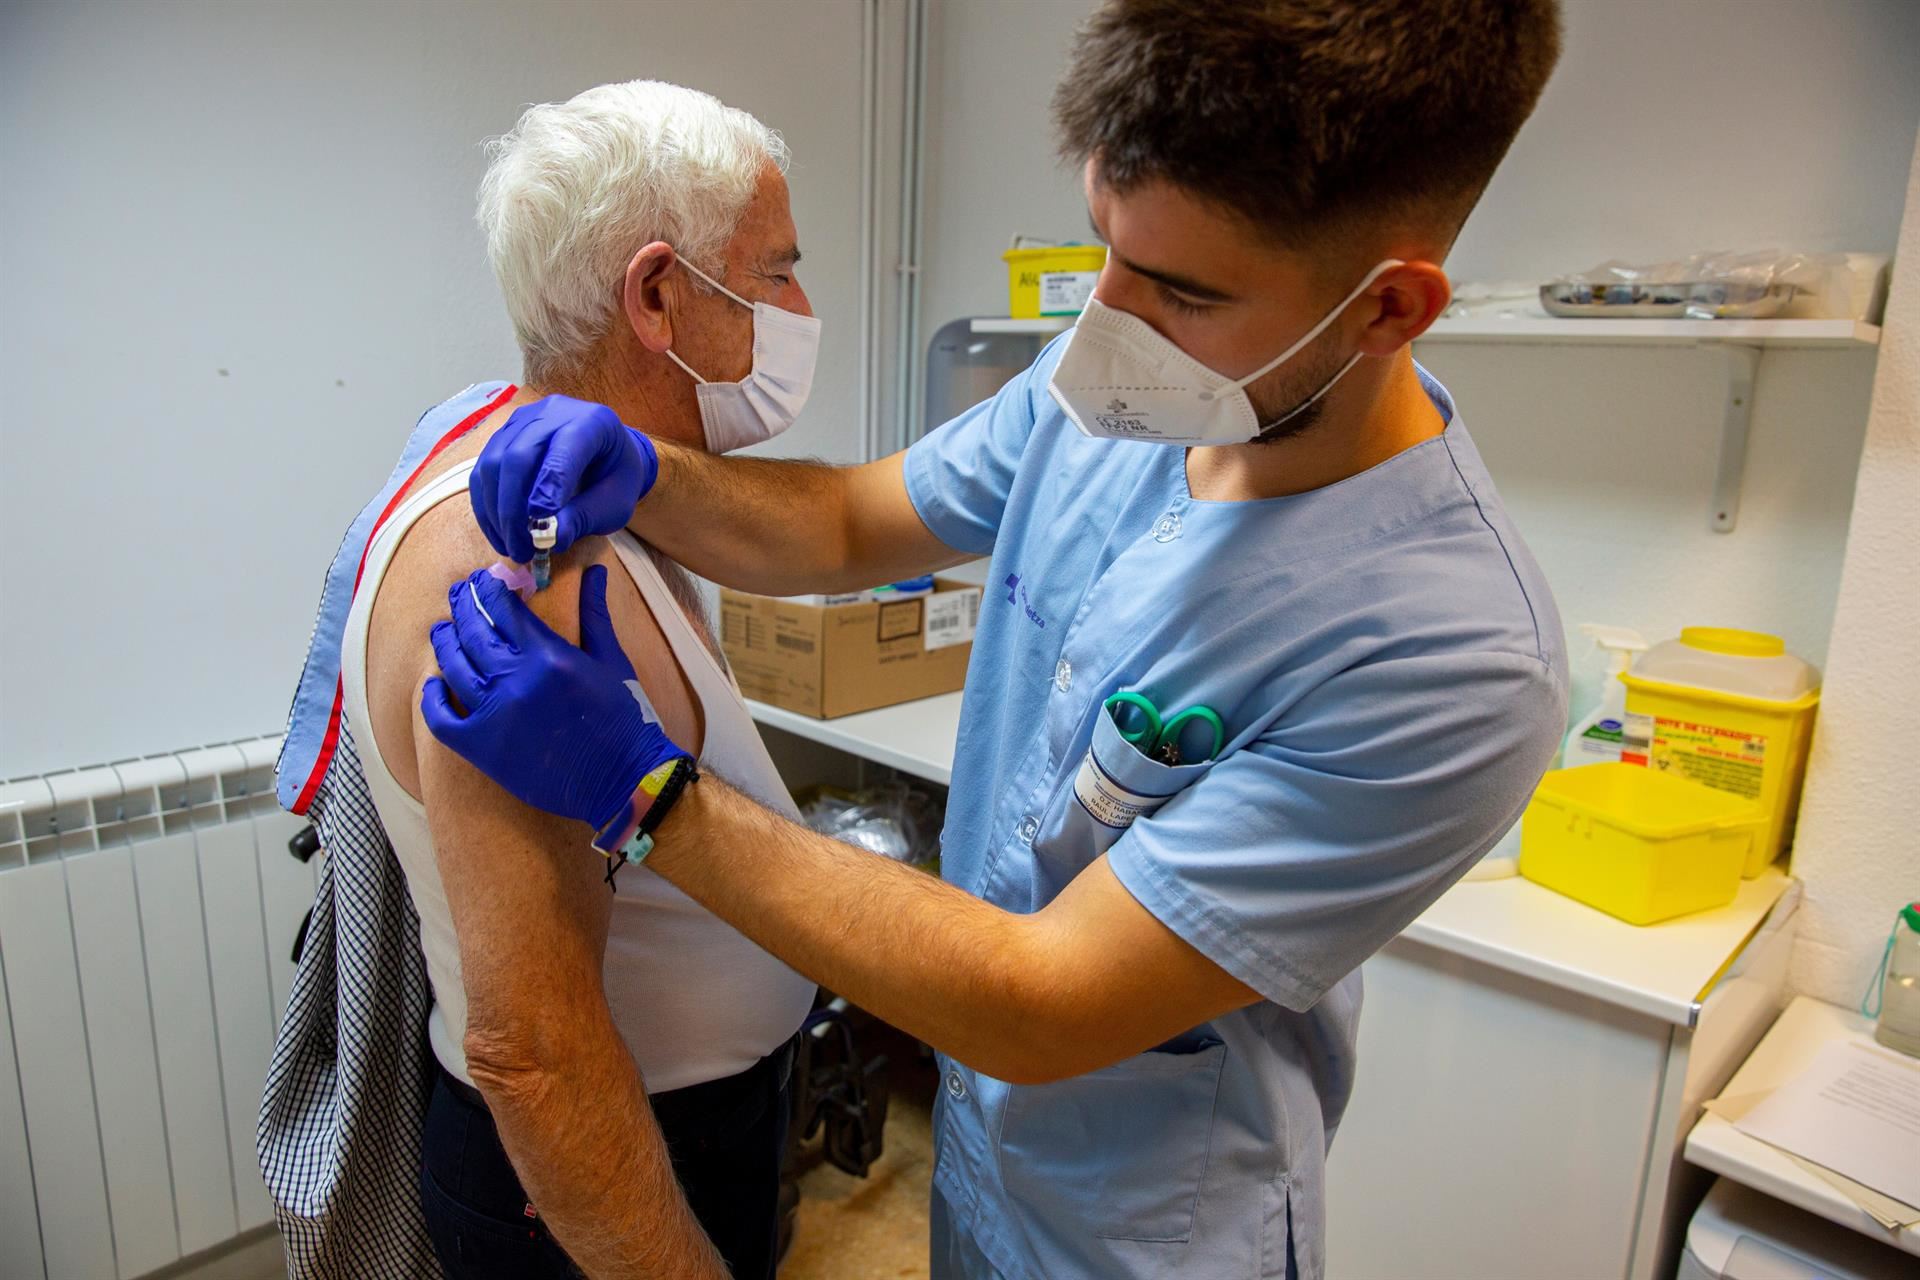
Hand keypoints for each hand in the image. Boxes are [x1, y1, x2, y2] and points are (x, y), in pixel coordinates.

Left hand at [421, 566, 689, 832]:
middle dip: (463, 604)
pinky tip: (434, 683)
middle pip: (473, 631)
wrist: (624, 779)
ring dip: (444, 641)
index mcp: (549, 656)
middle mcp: (517, 681)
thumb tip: (595, 571)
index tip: (486, 579)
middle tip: (459, 592)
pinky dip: (432, 698)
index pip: (504, 608)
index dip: (490, 588)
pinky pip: (441, 718)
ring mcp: (495, 715)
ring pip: (453, 667)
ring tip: (443, 629)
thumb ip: (595, 613)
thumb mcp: (612, 660)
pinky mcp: (483, 748)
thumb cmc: (625, 718)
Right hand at [471, 395, 658, 561]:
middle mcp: (552, 413)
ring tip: (512, 547)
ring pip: (493, 464)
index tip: (540, 521)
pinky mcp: (502, 437)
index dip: (549, 484)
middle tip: (521, 548)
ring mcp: (522, 422)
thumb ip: (585, 516)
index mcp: (592, 422)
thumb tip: (552, 538)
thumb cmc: (615, 478)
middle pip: (518, 455)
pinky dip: (487, 507)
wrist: (606, 456)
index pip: (564, 449)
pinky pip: (483, 473)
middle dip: (514, 509)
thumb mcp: (614, 503)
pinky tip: (500, 535)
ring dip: (496, 512)